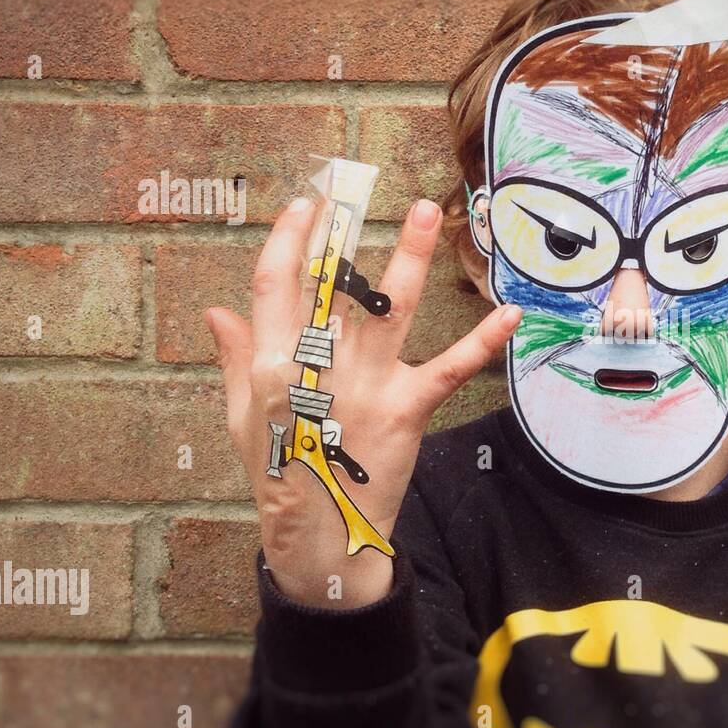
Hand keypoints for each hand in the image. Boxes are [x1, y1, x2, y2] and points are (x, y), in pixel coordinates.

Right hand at [207, 196, 519, 608]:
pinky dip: (482, 341)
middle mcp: (317, 369)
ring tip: (429, 213)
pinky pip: (448, 368)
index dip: (288, 242)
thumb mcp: (243, 420)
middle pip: (330, 288)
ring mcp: (365, 387)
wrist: (321, 539)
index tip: (304, 208)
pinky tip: (510, 313)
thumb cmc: (280, 475)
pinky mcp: (406, 409)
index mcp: (272, 367)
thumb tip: (217, 312)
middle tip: (350, 189)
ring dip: (410, 258)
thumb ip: (235, 360)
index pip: (274, 288)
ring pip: (389, 310)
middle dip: (340, 236)